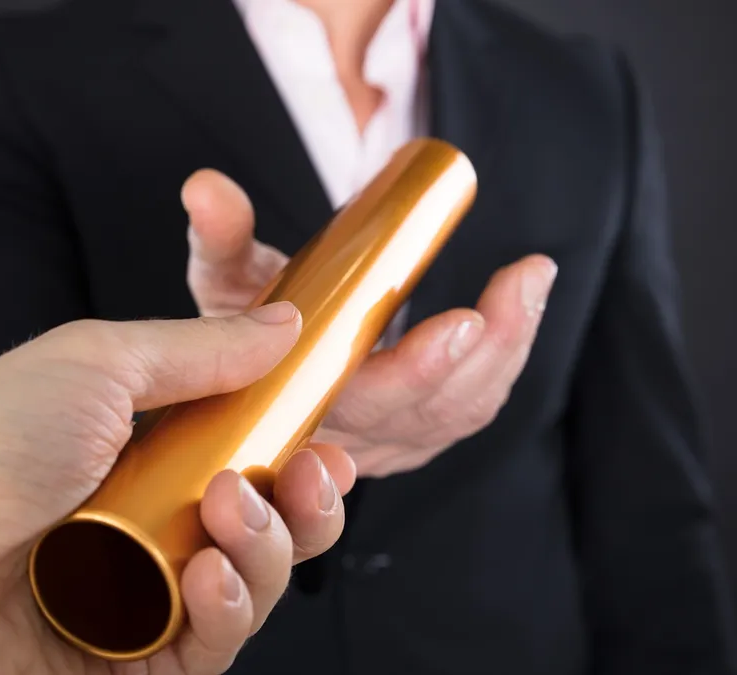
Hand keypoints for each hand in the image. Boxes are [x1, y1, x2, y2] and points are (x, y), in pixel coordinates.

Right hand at [182, 169, 556, 477]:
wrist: (246, 365)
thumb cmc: (235, 321)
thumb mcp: (223, 280)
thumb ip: (221, 237)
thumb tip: (206, 188)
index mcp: (299, 409)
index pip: (365, 406)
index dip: (417, 374)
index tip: (465, 322)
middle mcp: (346, 442)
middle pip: (431, 413)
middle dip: (487, 350)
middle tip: (522, 282)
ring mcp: (383, 446)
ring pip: (460, 413)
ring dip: (508, 348)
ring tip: (531, 278)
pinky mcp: (411, 435)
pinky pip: (469, 408)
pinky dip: (503, 359)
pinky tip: (522, 304)